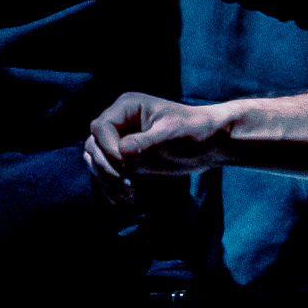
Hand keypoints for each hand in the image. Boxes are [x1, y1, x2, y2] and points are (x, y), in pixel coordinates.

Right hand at [84, 93, 233, 203]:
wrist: (212, 144)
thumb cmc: (195, 131)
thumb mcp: (172, 134)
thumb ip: (146, 142)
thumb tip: (122, 153)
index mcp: (127, 107)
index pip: (101, 127)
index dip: (108, 148)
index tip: (125, 165)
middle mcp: (119, 122)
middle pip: (94, 145)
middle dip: (106, 167)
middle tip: (127, 184)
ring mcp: (120, 140)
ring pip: (97, 161)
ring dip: (107, 179)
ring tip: (128, 195)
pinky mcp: (126, 158)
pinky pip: (108, 173)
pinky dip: (112, 187)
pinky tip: (127, 199)